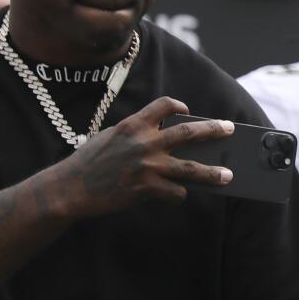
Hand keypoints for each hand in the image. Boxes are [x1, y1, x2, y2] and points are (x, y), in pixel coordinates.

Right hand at [49, 97, 232, 217]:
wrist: (69, 189)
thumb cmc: (88, 163)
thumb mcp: (110, 138)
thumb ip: (136, 134)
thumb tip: (165, 138)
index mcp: (133, 125)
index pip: (164, 105)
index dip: (178, 106)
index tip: (187, 111)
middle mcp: (144, 143)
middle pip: (189, 133)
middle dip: (214, 129)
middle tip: (230, 128)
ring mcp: (147, 166)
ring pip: (191, 168)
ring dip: (212, 173)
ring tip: (228, 175)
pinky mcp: (146, 188)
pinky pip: (175, 192)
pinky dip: (179, 194)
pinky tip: (178, 194)